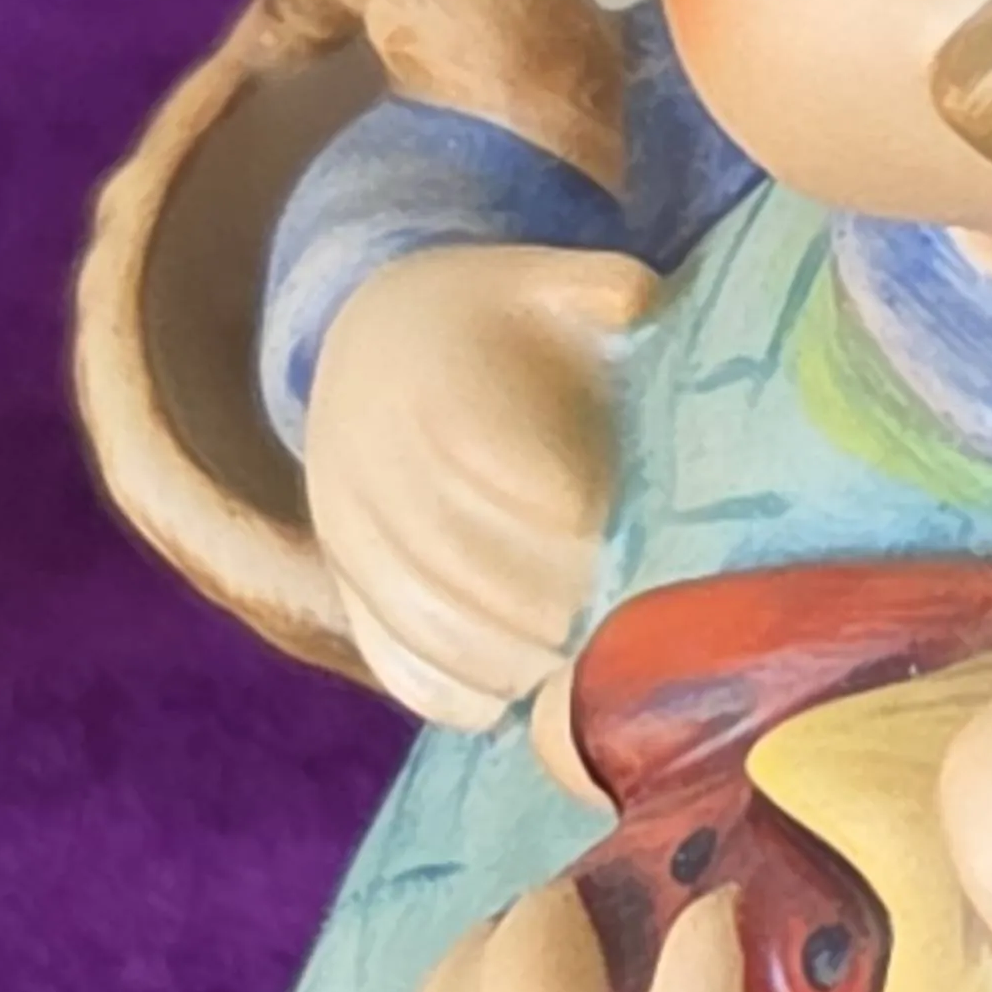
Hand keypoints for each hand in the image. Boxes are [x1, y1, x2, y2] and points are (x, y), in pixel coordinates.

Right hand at [305, 242, 656, 727]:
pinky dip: (452, 693)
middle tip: (620, 641)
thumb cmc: (507, 331)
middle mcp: (366, 452)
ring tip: (580, 681)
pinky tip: (514, 703)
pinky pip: (390, 656)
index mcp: (425, 373)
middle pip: (454, 559)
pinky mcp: (347, 585)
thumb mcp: (549, 288)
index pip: (492, 462)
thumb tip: (644, 304)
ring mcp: (347, 528)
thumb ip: (601, 292)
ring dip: (508, 663)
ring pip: (422, 620)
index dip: (565, 516)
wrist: (387, 349)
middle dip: (545, 608)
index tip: (622, 547)